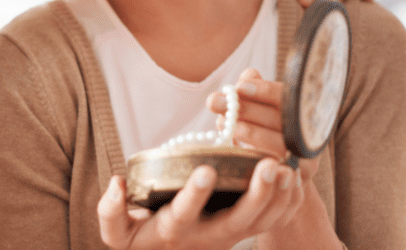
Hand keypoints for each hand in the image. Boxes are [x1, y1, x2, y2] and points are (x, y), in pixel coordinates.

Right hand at [98, 160, 301, 249]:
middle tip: (268, 165)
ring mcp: (230, 236)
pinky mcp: (245, 231)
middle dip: (256, 193)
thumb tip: (117, 183)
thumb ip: (110, 211)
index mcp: (174, 230)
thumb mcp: (116, 233)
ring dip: (278, 195)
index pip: (184, 213)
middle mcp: (207, 236)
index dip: (194, 194)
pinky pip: (273, 222)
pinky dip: (288, 203)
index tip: (205, 170)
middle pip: (239, 220)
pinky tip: (295, 178)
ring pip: (262, 221)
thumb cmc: (140, 240)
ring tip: (286, 166)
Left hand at [208, 69, 319, 184]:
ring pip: (278, 144)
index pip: (289, 97)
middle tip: (215, 101)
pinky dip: (251, 156)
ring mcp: (307, 159)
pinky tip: (233, 147)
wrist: (280, 175)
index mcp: (307, 111)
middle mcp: (312, 134)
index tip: (238, 87)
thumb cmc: (266, 132)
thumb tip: (249, 74)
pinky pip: (273, 168)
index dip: (265, 91)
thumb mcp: (259, 110)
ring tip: (223, 125)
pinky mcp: (296, 181)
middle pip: (282, 120)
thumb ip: (255, 92)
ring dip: (248, 132)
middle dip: (246, 109)